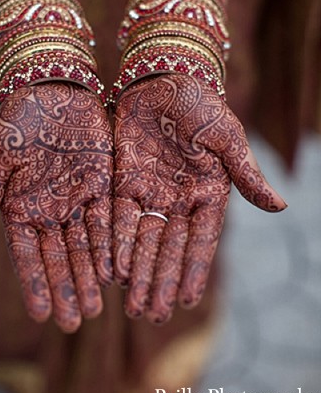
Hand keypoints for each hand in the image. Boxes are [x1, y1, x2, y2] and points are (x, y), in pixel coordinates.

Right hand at [0, 83, 112, 332]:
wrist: (50, 89)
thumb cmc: (16, 121)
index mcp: (21, 208)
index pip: (28, 255)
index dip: (36, 284)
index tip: (42, 315)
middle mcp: (50, 210)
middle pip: (61, 257)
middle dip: (68, 289)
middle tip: (76, 323)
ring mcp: (77, 199)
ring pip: (85, 245)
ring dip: (90, 276)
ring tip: (98, 308)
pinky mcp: (102, 184)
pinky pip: (107, 219)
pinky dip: (110, 244)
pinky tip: (115, 269)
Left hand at [113, 74, 285, 323]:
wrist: (163, 77)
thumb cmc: (201, 104)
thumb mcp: (227, 137)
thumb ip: (245, 173)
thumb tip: (280, 207)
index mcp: (208, 192)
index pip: (201, 240)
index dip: (194, 271)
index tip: (188, 302)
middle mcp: (178, 197)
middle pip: (168, 247)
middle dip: (160, 281)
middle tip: (151, 316)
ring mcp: (150, 189)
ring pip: (142, 238)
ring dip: (138, 271)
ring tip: (131, 305)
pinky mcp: (123, 178)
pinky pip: (117, 215)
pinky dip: (116, 241)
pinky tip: (112, 268)